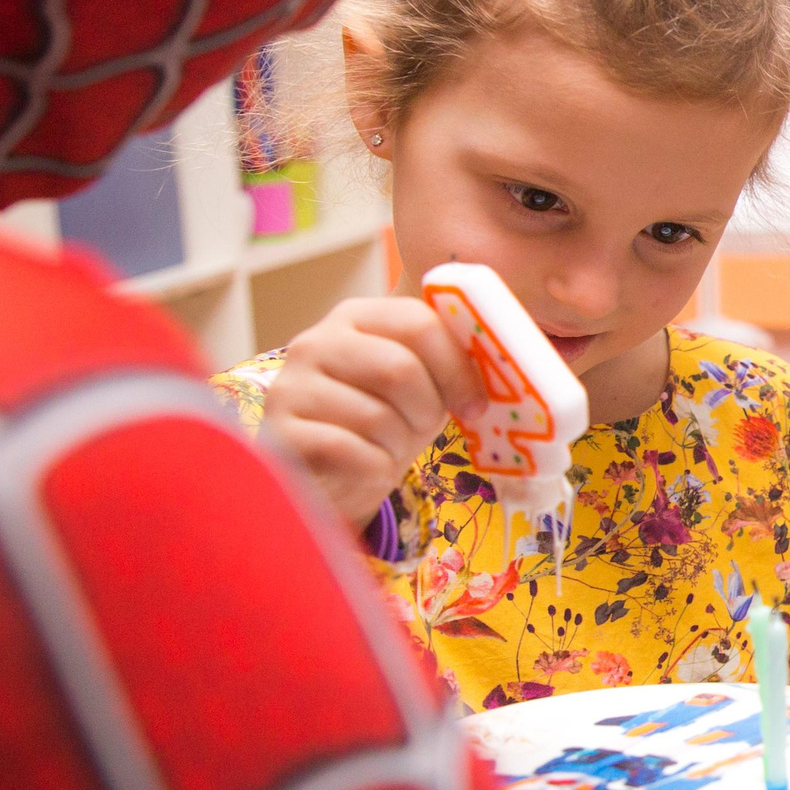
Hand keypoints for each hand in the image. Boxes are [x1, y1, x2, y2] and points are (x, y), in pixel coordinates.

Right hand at [260, 296, 485, 525]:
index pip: (418, 321)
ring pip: (375, 416)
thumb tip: (508, 361)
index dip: (457, 366)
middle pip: (398, 368)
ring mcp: (291, 385)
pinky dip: (374, 467)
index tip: (475, 404)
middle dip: (427, 409)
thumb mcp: (418, 387)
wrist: (326, 472)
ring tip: (388, 447)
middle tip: (424, 430)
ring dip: (398, 445)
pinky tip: (368, 466)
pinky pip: (348, 450)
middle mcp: (316, 342)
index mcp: (357, 317)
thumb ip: (449, 363)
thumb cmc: (382, 422)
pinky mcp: (280, 432)